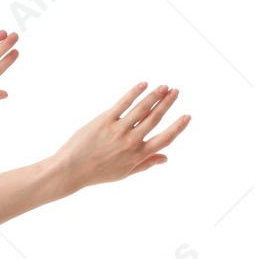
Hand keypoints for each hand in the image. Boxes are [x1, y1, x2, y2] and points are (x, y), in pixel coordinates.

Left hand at [46, 82, 190, 193]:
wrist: (70, 170)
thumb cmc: (97, 173)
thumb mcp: (124, 173)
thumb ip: (146, 164)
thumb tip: (166, 158)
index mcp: (138, 155)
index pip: (164, 139)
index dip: (178, 127)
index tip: (187, 116)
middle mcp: (131, 142)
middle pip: (155, 118)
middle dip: (167, 103)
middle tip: (176, 91)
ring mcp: (118, 130)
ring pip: (142, 108)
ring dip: (155, 95)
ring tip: (164, 86)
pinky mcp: (104, 120)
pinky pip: (123, 103)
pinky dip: (134, 92)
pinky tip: (143, 84)